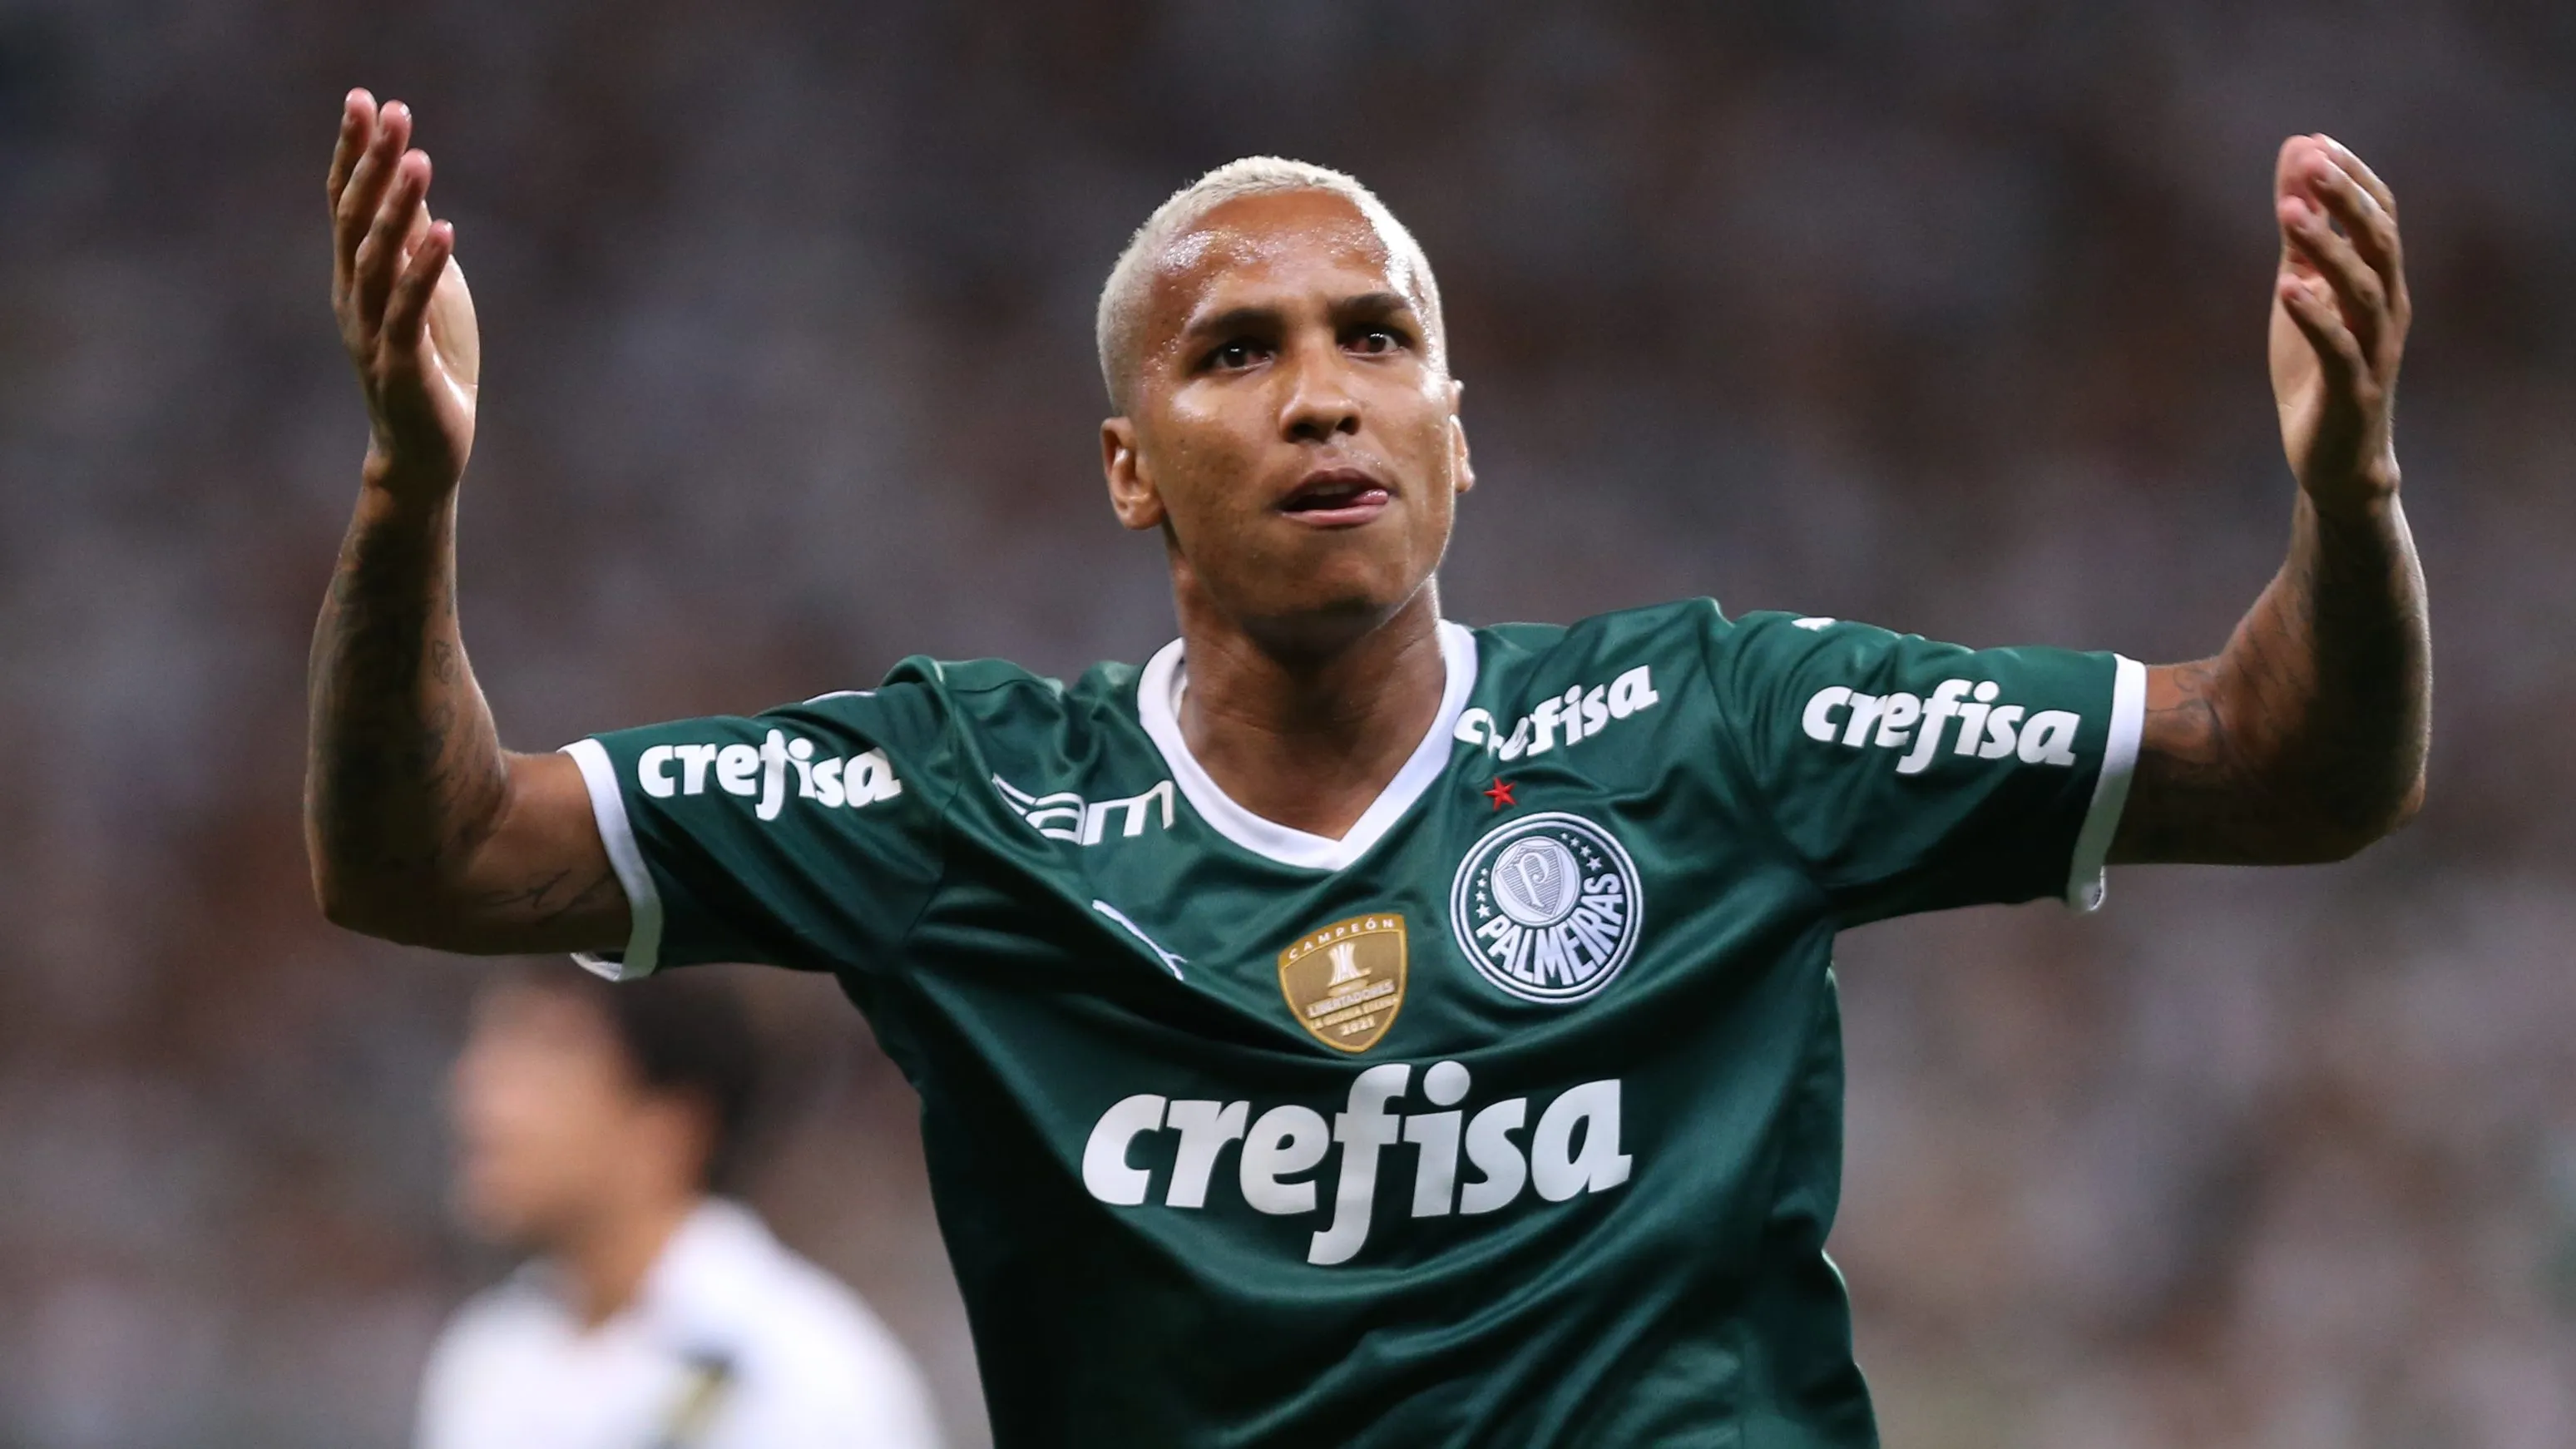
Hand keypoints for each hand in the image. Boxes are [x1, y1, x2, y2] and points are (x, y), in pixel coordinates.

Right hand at [329, 90, 478, 502]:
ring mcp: (373, 331)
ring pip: (377, 259)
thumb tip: (410, 183)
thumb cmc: (427, 368)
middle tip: (390, 110)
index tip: (364, 99)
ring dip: (397, 207)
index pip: (345, 202)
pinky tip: (444, 231)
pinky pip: (408, 309)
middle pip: (355, 218)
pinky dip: (424, 269)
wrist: (424, 452)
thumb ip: (410, 244)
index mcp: (355, 277)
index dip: (353, 151)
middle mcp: (353, 297)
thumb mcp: (424, 294)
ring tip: (418, 159)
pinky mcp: (402, 365)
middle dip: (372, 163)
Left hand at [2268, 134, 2407, 513]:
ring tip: (2287, 212)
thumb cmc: (2320, 369)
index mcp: (2380, 284)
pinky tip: (2286, 289)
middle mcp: (2387, 311)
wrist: (2337, 459)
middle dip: (2346, 200)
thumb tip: (2296, 156)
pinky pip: (2338, 347)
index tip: (2316, 143)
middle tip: (2311, 162)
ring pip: (2361, 290)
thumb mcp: (2302, 291)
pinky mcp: (2351, 391)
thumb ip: (2301, 233)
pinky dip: (2314, 316)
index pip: (2381, 217)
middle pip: (2379, 243)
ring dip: (2325, 247)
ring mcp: (2374, 351)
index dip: (2353, 179)